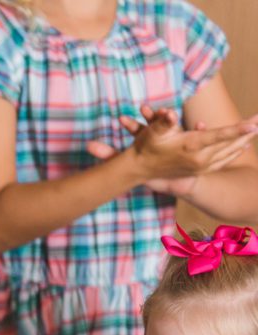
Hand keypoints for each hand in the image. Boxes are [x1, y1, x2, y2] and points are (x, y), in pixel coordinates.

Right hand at [87, 105, 257, 196]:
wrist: (139, 170)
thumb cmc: (145, 147)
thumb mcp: (152, 132)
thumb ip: (163, 121)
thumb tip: (168, 113)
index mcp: (190, 146)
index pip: (219, 135)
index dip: (238, 129)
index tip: (255, 123)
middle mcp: (199, 158)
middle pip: (229, 144)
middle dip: (246, 132)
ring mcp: (200, 166)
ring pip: (227, 153)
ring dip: (242, 142)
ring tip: (255, 133)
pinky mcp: (198, 171)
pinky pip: (222, 162)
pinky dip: (233, 154)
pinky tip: (241, 148)